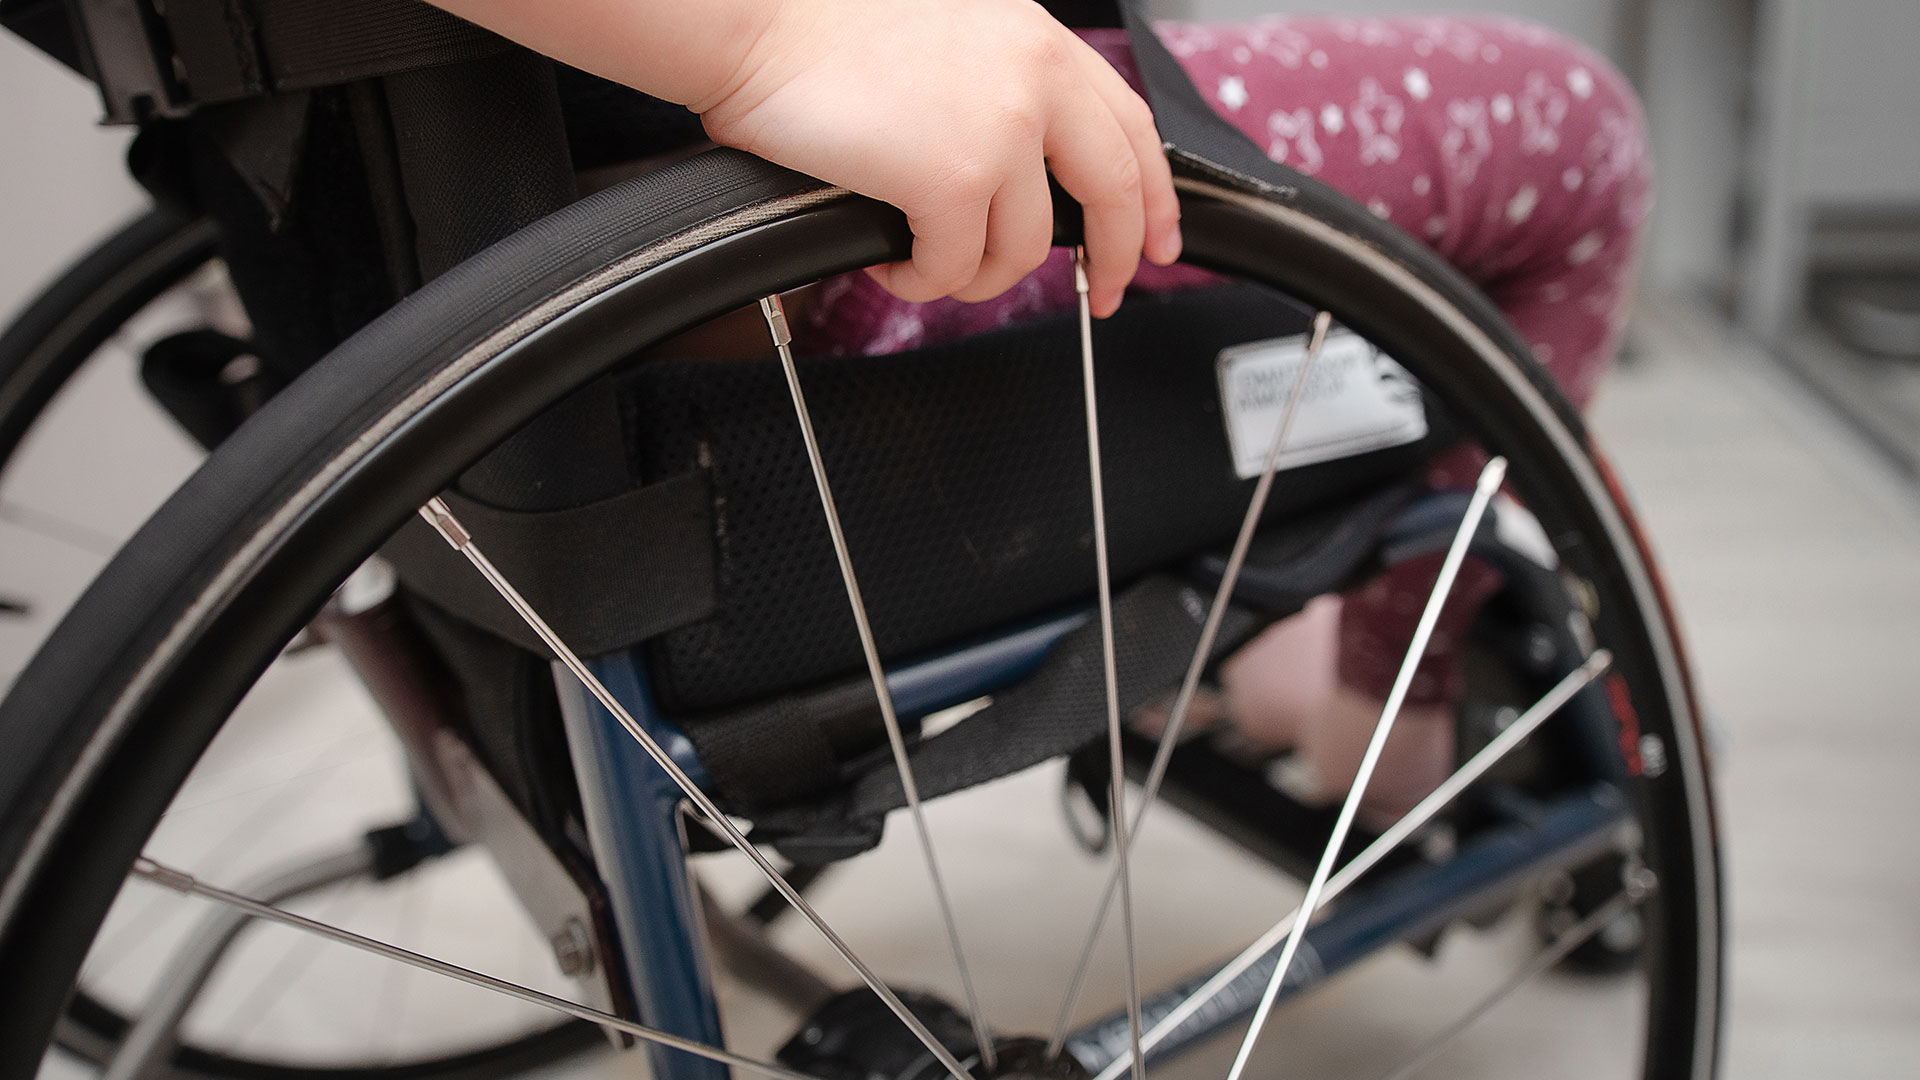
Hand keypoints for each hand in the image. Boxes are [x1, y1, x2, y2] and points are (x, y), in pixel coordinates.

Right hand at [695, 0, 1181, 315]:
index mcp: (1039, 42)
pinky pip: (954, 269)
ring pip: (1022, 251)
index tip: (1160, 238)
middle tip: (1106, 296)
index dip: (1155, 194)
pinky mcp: (953, 180)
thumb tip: (1023, 174)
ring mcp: (1000, 132)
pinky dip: (921, 282)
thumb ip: (1004, 88)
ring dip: (973, 275)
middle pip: (1114, 195)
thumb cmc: (822, 29)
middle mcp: (1036, 81)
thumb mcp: (952, 37)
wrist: (756, 20)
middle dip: (1119, 258)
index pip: (1132, 127)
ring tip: (925, 263)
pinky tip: (890, 262)